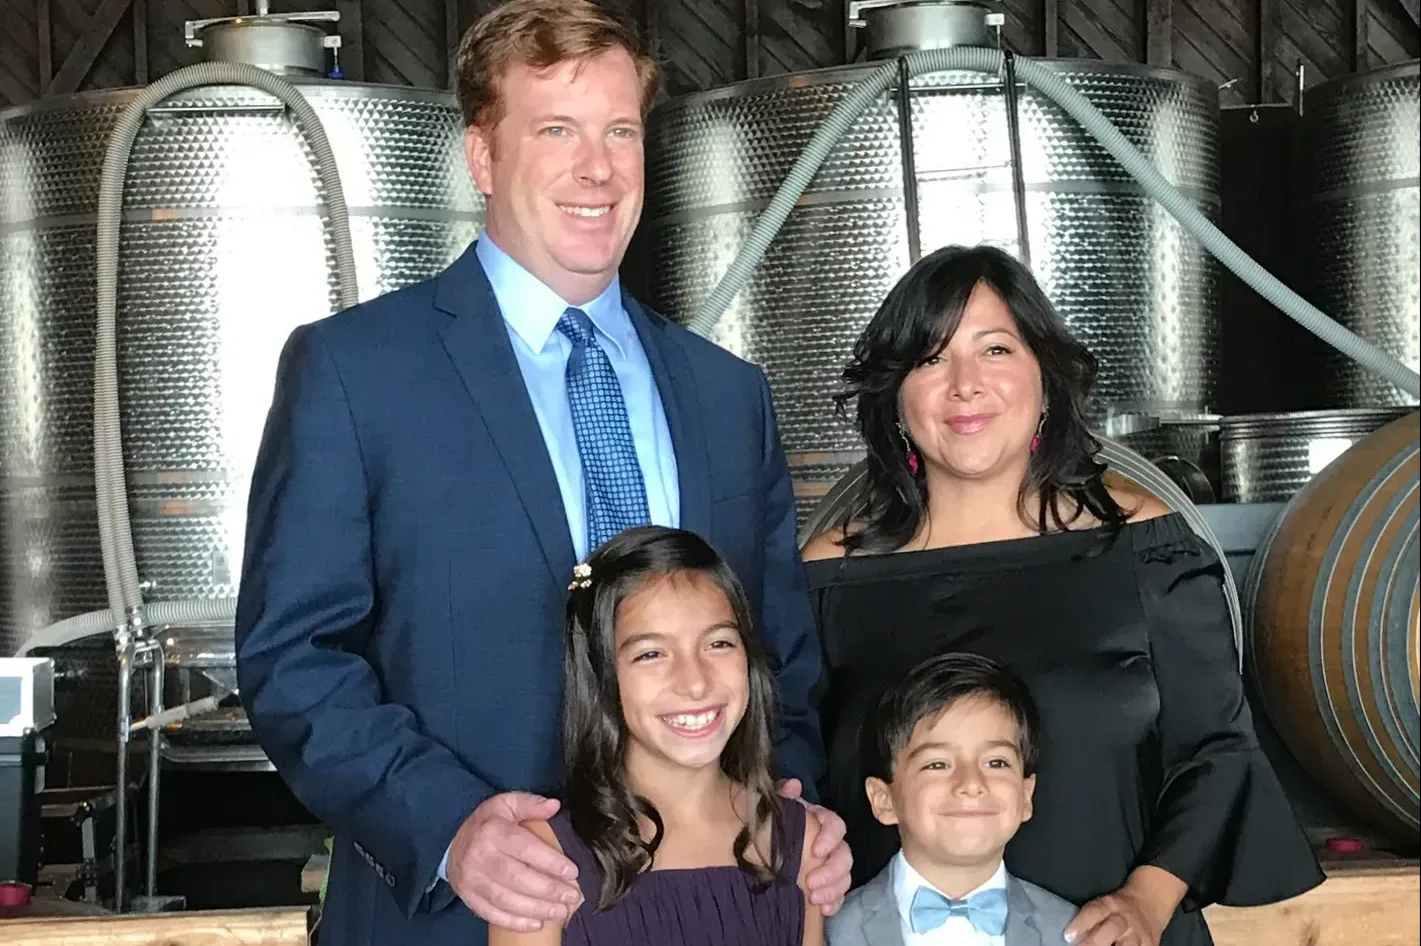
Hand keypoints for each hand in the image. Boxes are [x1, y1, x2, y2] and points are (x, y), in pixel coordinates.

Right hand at [446, 791, 580, 931]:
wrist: (452, 843)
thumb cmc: (488, 823)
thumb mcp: (506, 804)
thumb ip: (530, 804)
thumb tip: (554, 806)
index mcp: (493, 831)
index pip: (525, 848)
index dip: (550, 862)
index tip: (572, 872)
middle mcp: (480, 857)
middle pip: (517, 877)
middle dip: (548, 890)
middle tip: (571, 896)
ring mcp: (472, 880)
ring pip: (506, 899)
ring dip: (536, 908)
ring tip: (560, 912)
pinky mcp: (468, 898)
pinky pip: (491, 914)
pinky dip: (514, 922)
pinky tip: (536, 924)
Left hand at [777, 778, 851, 916]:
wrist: (766, 844)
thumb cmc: (775, 823)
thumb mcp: (777, 808)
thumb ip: (784, 796)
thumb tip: (793, 786)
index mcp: (821, 821)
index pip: (836, 825)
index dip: (830, 837)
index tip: (816, 850)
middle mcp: (831, 843)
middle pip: (844, 855)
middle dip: (831, 870)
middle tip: (810, 882)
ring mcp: (832, 865)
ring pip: (845, 876)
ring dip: (833, 889)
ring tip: (814, 899)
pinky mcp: (829, 884)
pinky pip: (839, 895)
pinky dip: (834, 903)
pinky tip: (823, 911)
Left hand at [1065, 867, 1182, 945]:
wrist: (1149, 903)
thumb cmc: (1118, 908)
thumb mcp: (1104, 905)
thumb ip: (1091, 918)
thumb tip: (1071, 936)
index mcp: (1111, 905)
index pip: (1095, 911)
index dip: (1082, 923)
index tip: (1068, 936)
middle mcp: (1126, 919)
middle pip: (1113, 928)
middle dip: (1096, 942)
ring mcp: (1140, 933)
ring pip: (1129, 945)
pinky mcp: (1150, 944)